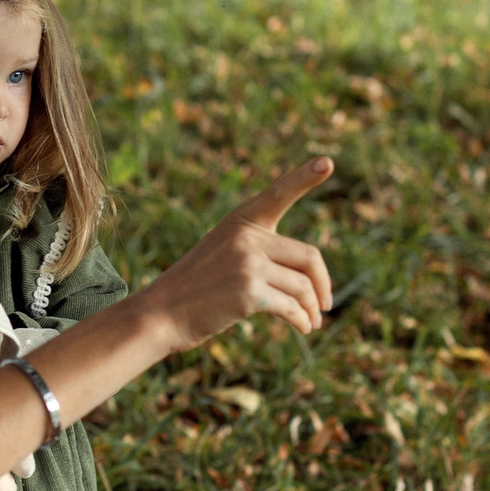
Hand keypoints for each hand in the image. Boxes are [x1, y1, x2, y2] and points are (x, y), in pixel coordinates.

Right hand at [129, 158, 334, 349]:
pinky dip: (302, 321)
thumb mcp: (225, 256)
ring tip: (312, 322)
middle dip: (322, 283)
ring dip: (312, 308)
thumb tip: (312, 283)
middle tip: (326, 304)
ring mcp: (248, 263)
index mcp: (240, 221)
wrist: (161, 314)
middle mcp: (246, 237)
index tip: (328, 162)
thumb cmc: (197, 289)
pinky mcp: (249, 292)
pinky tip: (304, 328)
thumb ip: (262, 254)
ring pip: (303, 287)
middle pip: (309, 256)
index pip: (279, 194)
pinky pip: (292, 307)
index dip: (304, 177)